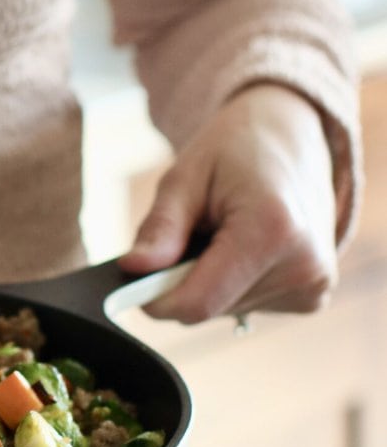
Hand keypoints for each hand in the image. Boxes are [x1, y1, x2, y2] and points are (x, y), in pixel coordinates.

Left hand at [119, 83, 338, 322]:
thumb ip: (160, 228)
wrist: (293, 136)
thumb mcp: (185, 177)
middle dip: (183, 281)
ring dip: (210, 281)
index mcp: (272, 229)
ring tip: (223, 233)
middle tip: (189, 234)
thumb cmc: (236, 150)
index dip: (156, 298)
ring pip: (226, 310)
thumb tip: (133, 269)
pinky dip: (233, 284)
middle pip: (210, 308)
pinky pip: (248, 307)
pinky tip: (245, 247)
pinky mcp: (313, 295)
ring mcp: (313, 285)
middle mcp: (303, 265)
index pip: (198, 302)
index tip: (134, 277)